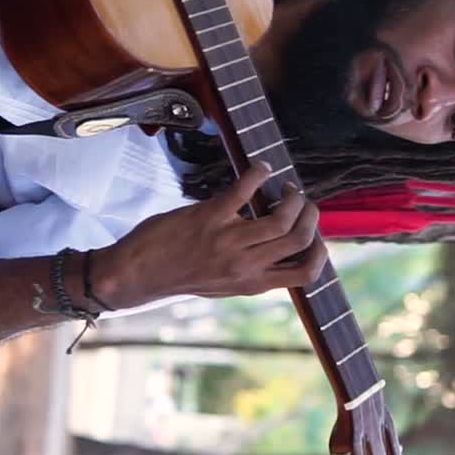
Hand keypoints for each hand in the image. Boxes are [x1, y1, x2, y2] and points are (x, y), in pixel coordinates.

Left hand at [95, 161, 327, 308]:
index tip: (316, 234)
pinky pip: (245, 190)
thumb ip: (250, 271)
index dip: (321, 251)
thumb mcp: (222, 285)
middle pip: (300, 239)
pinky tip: (260, 169)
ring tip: (285, 187)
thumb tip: (274, 252)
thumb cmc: (177, 276)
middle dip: (310, 214)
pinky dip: (259, 173)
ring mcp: (229, 241)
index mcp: (251, 283)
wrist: (134, 275)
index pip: (305, 274)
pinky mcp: (209, 217)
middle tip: (301, 200)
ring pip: (282, 217)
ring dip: (291, 196)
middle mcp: (245, 265)